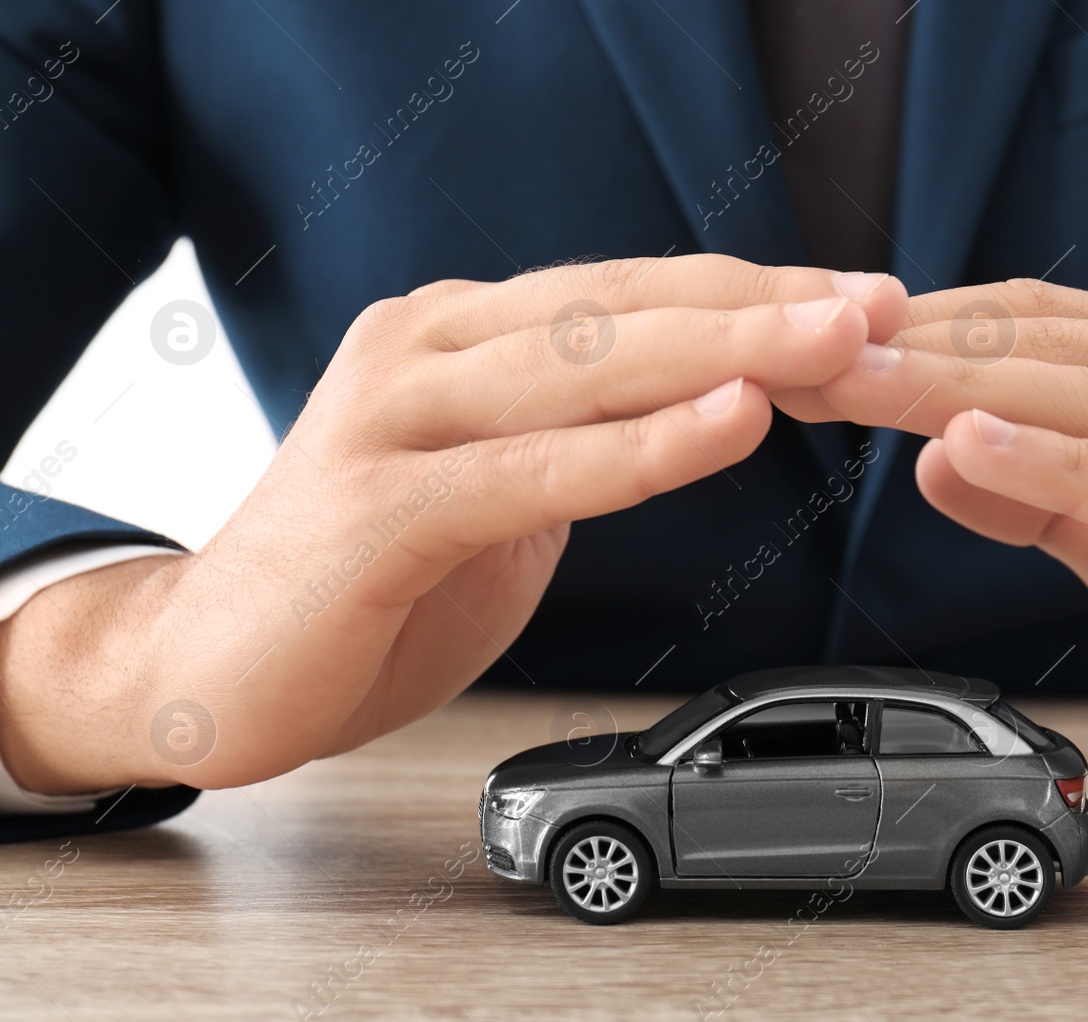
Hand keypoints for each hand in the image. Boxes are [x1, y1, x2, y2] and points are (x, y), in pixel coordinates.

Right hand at [0, 256, 906, 792]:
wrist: (206, 664)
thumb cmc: (367, 579)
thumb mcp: (498, 487)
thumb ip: (575, 434)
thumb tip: (696, 404)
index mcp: (462, 336)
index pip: (630, 295)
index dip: (752, 292)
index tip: (861, 301)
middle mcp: (427, 350)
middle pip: (623, 307)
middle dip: (766, 302)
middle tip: (882, 302)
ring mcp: (394, 417)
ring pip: (586, 364)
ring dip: (727, 348)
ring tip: (839, 339)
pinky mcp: (379, 505)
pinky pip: (534, 469)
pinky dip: (643, 447)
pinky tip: (735, 418)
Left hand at [785, 278, 1087, 838]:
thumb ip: (1050, 502)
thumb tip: (937, 452)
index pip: (1034, 332)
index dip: (915, 339)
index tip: (808, 354)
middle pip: (1051, 347)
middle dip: (910, 352)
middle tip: (795, 354)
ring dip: (963, 385)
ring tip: (854, 382)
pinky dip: (1072, 461)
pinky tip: (977, 443)